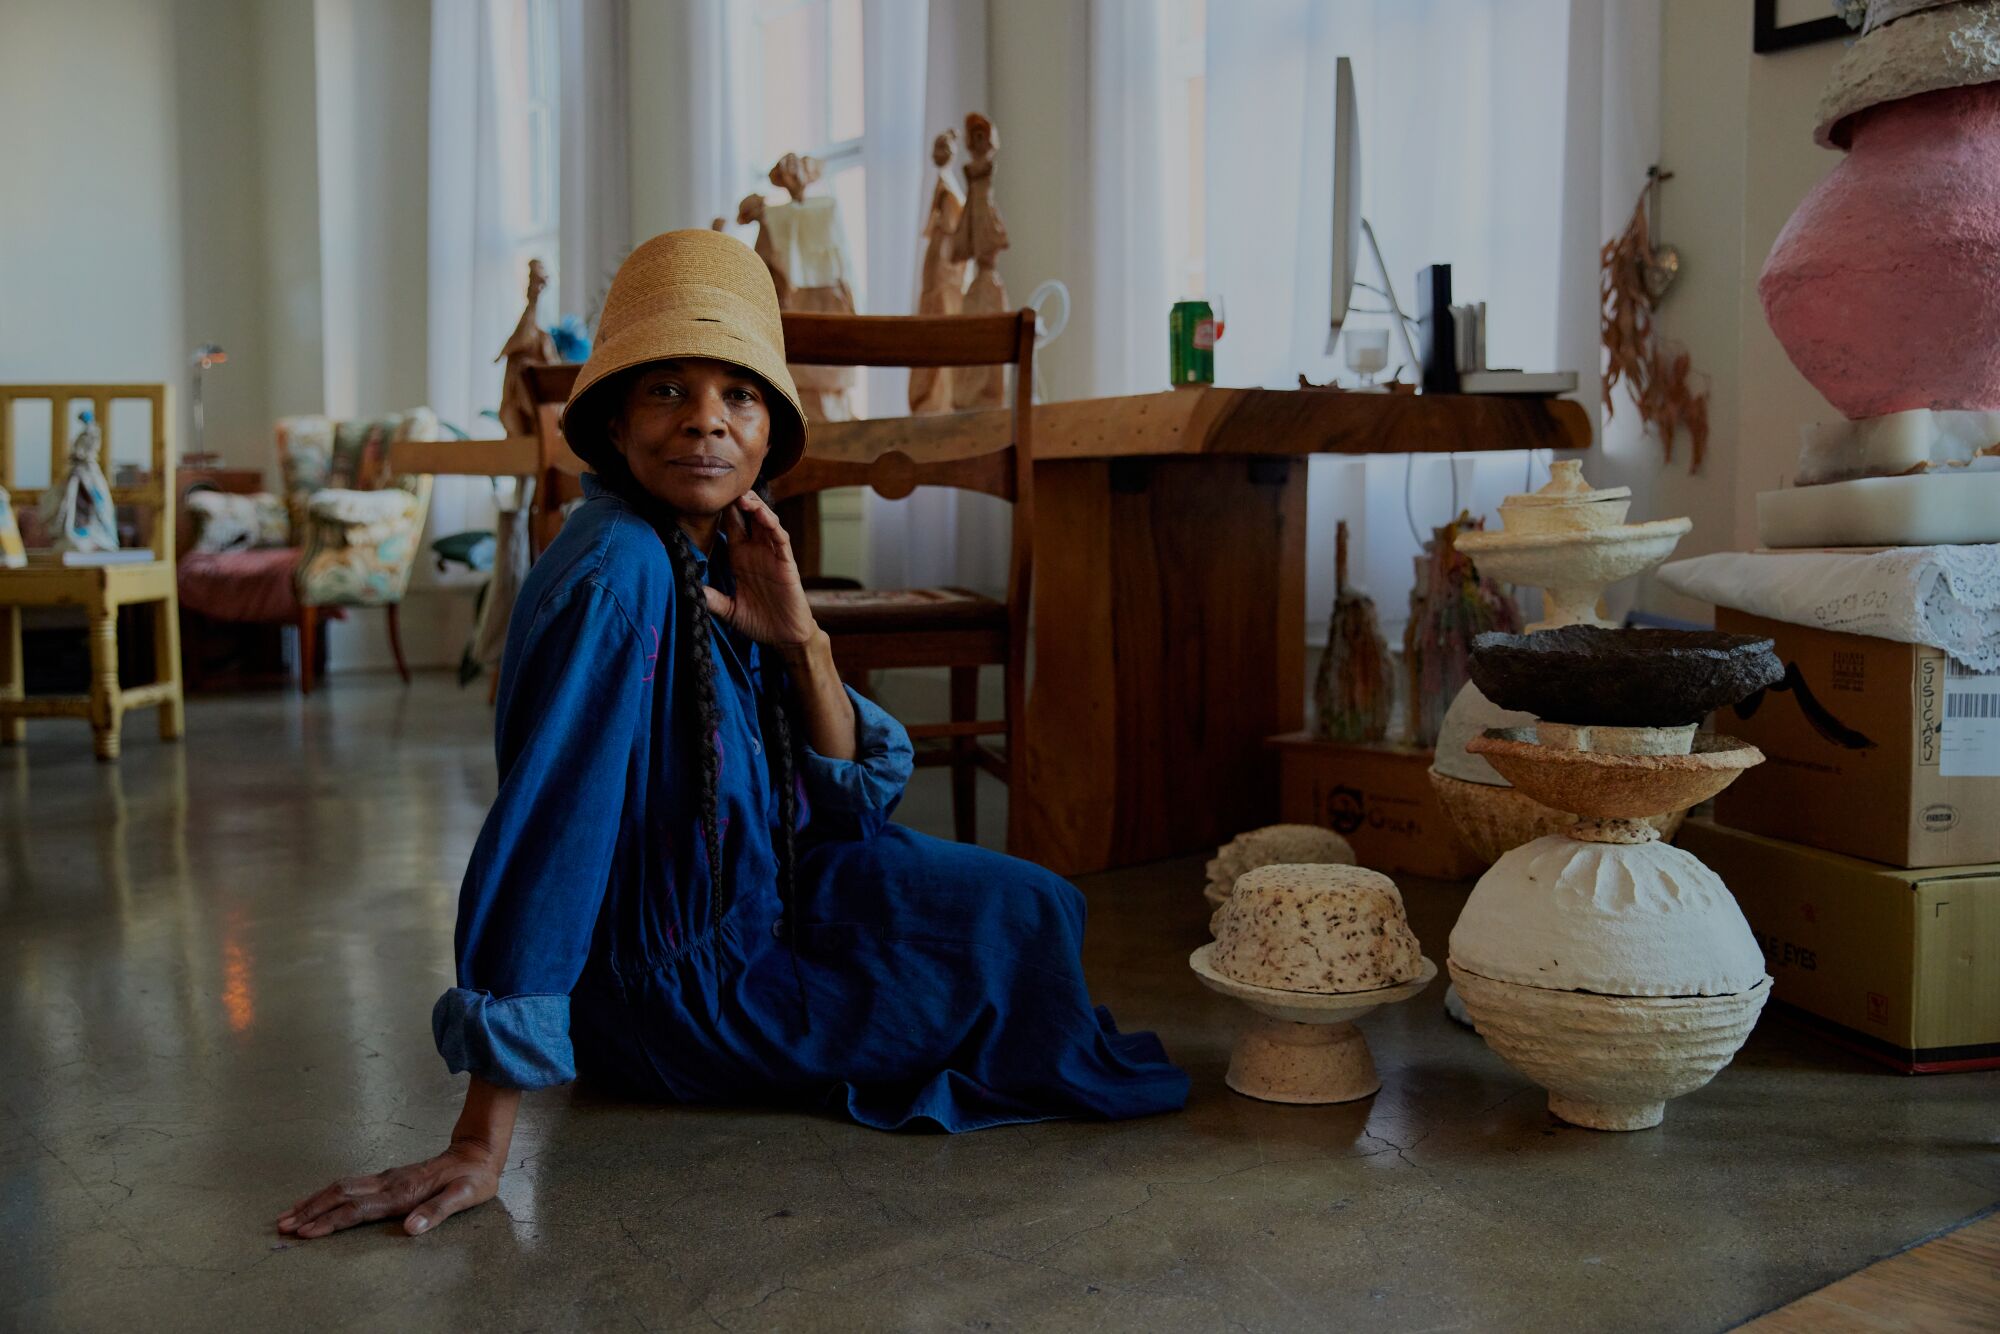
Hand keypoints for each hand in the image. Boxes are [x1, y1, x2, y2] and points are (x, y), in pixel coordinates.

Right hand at [276, 1139, 501, 1239]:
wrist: (477, 1152)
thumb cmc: (473, 1178)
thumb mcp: (465, 1196)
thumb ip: (438, 1211)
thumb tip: (411, 1228)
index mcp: (403, 1192)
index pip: (358, 1209)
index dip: (331, 1221)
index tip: (306, 1233)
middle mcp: (389, 1182)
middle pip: (340, 1195)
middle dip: (310, 1211)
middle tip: (283, 1225)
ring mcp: (387, 1178)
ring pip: (341, 1187)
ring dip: (313, 1201)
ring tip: (288, 1215)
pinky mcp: (388, 1177)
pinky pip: (350, 1185)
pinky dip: (328, 1194)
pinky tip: (318, 1201)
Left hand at [705, 491, 818, 648]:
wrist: (784, 637)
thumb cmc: (758, 621)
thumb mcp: (728, 610)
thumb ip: (712, 598)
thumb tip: (689, 589)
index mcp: (740, 557)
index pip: (729, 527)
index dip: (721, 510)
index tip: (706, 494)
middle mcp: (755, 551)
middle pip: (747, 517)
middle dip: (737, 500)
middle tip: (723, 485)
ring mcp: (772, 554)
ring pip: (764, 521)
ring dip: (755, 507)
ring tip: (742, 495)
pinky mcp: (786, 562)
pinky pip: (780, 539)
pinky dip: (772, 525)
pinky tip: (762, 515)